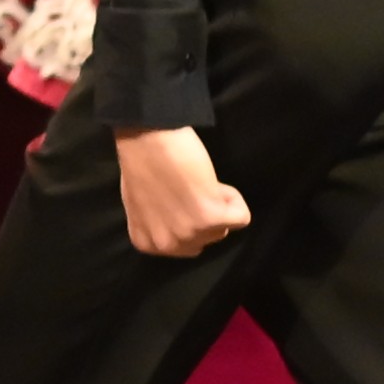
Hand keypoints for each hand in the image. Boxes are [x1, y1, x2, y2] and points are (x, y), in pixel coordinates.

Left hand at [113, 125, 251, 257]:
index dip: (189, 218)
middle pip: (206, 240)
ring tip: (200, 183)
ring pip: (223, 229)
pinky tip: (214, 184)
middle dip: (205, 215)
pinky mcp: (210, 218)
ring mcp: (189, 234)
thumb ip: (161, 223)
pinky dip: (235, 199)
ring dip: (219, 205)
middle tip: (191, 188)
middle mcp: (167, 245)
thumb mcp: (142, 206)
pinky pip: (242, 218)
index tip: (177, 197)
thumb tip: (184, 224)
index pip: (186, 245)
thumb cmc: (142, 161)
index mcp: (147, 243)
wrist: (147, 138)